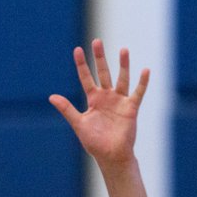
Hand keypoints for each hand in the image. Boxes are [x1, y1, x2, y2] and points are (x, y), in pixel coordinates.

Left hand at [48, 39, 149, 169]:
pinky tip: (145, 70)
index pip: (86, 78)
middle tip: (97, 41)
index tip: (77, 50)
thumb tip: (51, 96)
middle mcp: (107, 97)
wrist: (111, 155)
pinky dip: (142, 83)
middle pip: (103, 73)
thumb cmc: (94, 142)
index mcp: (93, 99)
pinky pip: (137, 93)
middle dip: (100, 58)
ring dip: (123, 65)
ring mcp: (120, 101)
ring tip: (123, 49)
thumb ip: (67, 109)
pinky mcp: (131, 108)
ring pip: (122, 79)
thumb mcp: (79, 123)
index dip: (82, 64)